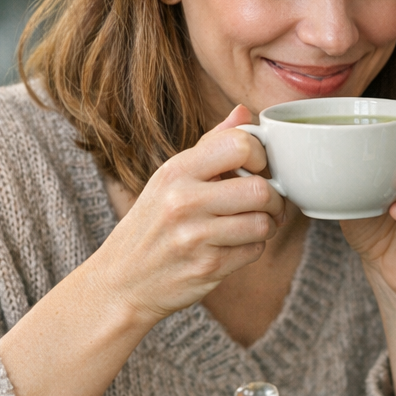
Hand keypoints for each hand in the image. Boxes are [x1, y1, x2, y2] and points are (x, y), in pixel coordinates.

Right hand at [90, 106, 285, 322]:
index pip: (239, 145)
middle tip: (268, 203)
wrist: (121, 282)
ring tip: (253, 224)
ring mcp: (195, 237)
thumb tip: (243, 112)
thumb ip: (210, 145)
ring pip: (263, 223)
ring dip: (267, 225)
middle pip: (260, 188)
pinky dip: (254, 248)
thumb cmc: (152, 225)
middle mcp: (183, 201)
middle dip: (274, 198)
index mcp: (176, 171)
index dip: (261, 156)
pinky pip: (255, 251)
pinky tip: (235, 246)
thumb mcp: (170, 179)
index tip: (257, 168)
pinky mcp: (207, 267)